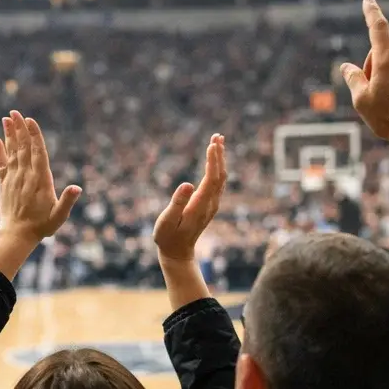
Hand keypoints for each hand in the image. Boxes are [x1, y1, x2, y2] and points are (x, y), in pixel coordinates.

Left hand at [0, 110, 80, 242]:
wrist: (17, 235)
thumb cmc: (42, 226)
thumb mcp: (59, 216)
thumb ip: (67, 201)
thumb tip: (77, 188)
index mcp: (40, 179)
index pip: (37, 152)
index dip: (34, 135)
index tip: (29, 120)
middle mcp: (25, 175)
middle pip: (23, 147)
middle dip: (19, 128)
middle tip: (15, 111)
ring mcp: (13, 178)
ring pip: (11, 151)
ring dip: (9, 134)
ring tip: (6, 118)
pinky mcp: (4, 183)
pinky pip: (0, 163)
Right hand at [154, 134, 226, 260]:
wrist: (178, 252)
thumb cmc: (167, 237)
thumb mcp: (166, 221)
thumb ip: (177, 203)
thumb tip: (187, 183)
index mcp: (199, 206)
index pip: (211, 179)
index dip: (213, 161)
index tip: (212, 144)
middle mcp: (210, 204)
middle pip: (220, 175)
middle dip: (219, 155)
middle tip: (217, 136)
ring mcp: (212, 204)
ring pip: (221, 178)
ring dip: (220, 159)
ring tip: (217, 141)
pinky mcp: (210, 204)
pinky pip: (217, 182)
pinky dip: (217, 167)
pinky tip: (215, 159)